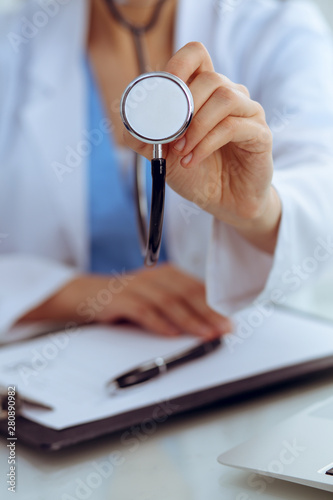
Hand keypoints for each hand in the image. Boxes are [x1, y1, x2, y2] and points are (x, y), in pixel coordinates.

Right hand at [18, 264, 231, 338]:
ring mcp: (136, 285)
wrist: (84, 295)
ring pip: (168, 301)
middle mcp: (153, 276)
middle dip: (208, 313)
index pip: (195, 289)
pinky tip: (171, 334)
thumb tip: (205, 324)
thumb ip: (175, 307)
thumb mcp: (153, 299)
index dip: (213, 306)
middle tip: (223, 329)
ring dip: (189, 319)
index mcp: (166, 274)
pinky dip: (158, 322)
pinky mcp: (119, 298)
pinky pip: (143, 310)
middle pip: (186, 293)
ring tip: (205, 334)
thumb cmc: (123, 300)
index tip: (229, 321)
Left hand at [124, 42, 280, 252]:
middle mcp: (231, 96)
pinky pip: (233, 127)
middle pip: (209, 78)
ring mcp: (249, 113)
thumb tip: (130, 118)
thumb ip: (146, 136)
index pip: (196, 55)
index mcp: (207, 93)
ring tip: (181, 152)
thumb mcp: (163, 155)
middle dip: (183, 108)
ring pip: (224, 98)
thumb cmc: (198, 174)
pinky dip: (206, 144)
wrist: (225, 204)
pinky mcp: (260, 134)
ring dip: (195, 126)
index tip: (162, 94)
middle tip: (170, 138)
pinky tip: (192, 161)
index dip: (178, 65)